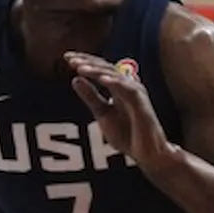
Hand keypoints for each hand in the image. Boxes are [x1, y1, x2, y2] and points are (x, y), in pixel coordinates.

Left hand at [65, 52, 172, 167]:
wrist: (146, 154)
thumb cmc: (128, 134)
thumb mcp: (103, 114)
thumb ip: (91, 97)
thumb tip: (75, 79)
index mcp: (119, 88)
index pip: (102, 68)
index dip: (86, 61)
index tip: (67, 58)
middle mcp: (129, 88)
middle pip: (108, 68)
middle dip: (88, 62)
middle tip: (69, 59)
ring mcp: (137, 95)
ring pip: (117, 76)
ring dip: (98, 71)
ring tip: (80, 68)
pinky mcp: (143, 105)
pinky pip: (129, 90)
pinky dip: (116, 83)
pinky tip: (102, 79)